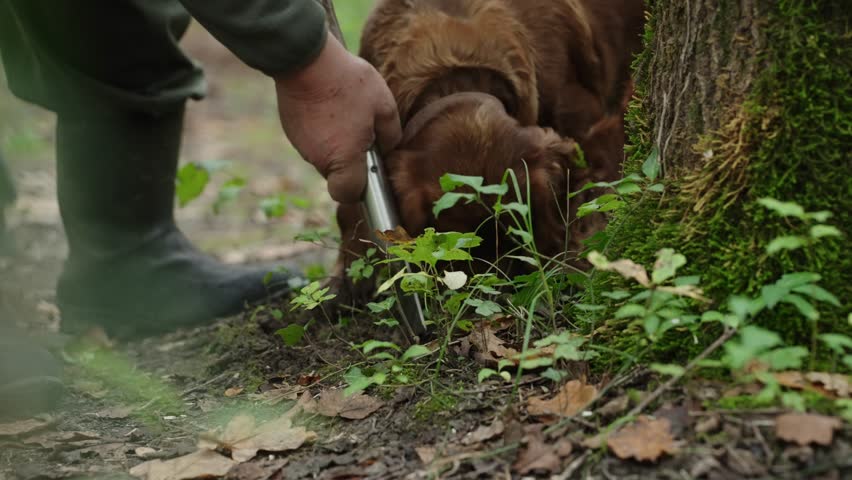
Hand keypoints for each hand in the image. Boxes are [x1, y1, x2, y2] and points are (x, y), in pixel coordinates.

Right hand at [274, 34, 400, 203]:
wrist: (306, 59)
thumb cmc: (348, 83)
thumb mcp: (384, 106)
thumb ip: (391, 135)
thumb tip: (387, 148)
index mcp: (343, 158)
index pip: (347, 194)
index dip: (359, 189)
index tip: (369, 172)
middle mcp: (318, 158)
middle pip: (336, 174)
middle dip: (350, 160)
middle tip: (363, 132)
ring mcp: (301, 144)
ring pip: (323, 155)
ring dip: (335, 143)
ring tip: (345, 113)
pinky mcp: (291, 129)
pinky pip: (311, 139)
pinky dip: (321, 130)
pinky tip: (329, 107)